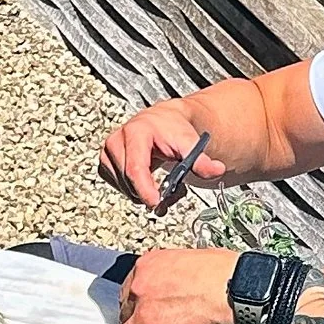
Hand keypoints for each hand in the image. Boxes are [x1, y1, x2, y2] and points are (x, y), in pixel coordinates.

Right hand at [99, 101, 226, 211]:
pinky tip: (147, 182)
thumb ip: (202, 159)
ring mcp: (109, 151)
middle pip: (129, 180)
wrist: (163, 121)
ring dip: (142, 193)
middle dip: (149, 192)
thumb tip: (216, 169)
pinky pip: (118, 186)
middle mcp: (117, 140)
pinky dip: (133, 190)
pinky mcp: (106, 162)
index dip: (144, 188)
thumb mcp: (191, 142)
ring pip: (123, 187)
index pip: (135, 167)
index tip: (155, 202)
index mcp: (136, 132)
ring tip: (160, 184)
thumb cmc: (173, 129)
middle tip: (170, 193)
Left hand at [110, 248, 239, 323]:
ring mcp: (143, 313)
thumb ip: (173, 276)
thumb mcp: (188, 261)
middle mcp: (140, 287)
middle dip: (133, 320)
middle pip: (125, 310)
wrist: (232, 289)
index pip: (130, 288)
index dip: (136, 302)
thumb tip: (178, 287)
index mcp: (148, 266)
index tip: (141, 308)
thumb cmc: (221, 273)